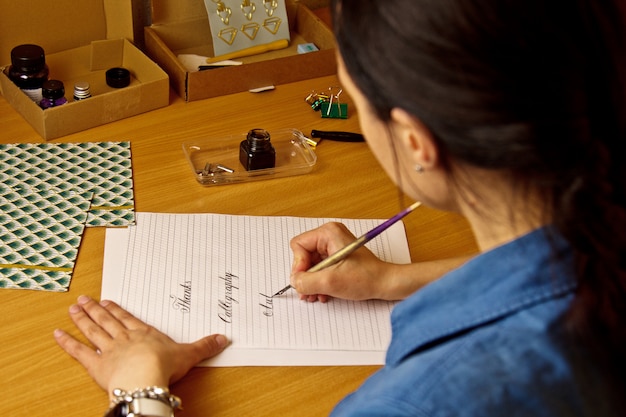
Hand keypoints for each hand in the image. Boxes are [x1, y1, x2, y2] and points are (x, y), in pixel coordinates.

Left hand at [54, 295, 228, 398]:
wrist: (145, 378)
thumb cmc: (164, 366)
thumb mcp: (189, 354)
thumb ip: (204, 346)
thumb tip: (223, 338)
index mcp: (144, 334)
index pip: (128, 319)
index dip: (117, 310)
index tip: (108, 301)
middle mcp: (124, 338)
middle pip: (108, 321)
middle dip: (96, 310)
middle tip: (84, 299)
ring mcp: (109, 349)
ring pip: (93, 331)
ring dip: (82, 319)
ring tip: (73, 309)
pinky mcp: (96, 364)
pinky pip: (79, 352)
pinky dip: (68, 343)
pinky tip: (58, 334)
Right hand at [289, 222, 394, 301]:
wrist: (385, 284)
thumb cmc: (366, 278)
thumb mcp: (330, 282)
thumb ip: (306, 281)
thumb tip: (294, 281)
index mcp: (328, 233)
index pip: (299, 245)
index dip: (298, 265)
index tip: (304, 280)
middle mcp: (330, 236)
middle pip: (303, 256)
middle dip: (305, 276)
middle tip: (308, 292)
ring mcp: (333, 246)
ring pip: (310, 264)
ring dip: (311, 281)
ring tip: (317, 295)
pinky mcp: (337, 257)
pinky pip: (319, 268)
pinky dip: (319, 281)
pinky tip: (324, 293)